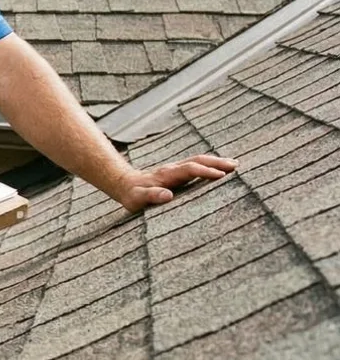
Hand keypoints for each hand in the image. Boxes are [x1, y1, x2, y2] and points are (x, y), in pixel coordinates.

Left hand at [109, 154, 237, 212]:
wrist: (124, 184)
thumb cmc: (131, 195)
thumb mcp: (137, 198)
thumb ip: (150, 196)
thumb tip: (167, 195)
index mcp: (166, 175)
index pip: (189, 170)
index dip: (205, 172)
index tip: (222, 176)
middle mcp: (173, 169)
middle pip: (197, 161)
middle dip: (216, 163)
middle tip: (236, 166)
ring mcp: (176, 169)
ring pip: (199, 161)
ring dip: (216, 162)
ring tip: (234, 165)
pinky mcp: (178, 172)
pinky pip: (197, 165)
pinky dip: (211, 165)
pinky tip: (222, 169)